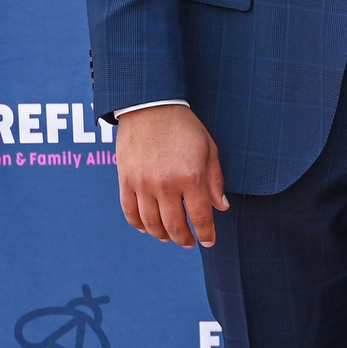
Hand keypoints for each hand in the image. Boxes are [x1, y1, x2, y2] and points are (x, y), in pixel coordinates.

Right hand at [116, 106, 228, 247]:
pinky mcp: (125, 180)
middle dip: (184, 239)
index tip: (208, 241)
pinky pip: (130, 211)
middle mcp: (166, 184)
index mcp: (190, 176)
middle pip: (174, 225)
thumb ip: (215, 180)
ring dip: (162, 235)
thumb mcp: (209, 149)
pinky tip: (147, 228)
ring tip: (170, 237)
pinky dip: (139, 224)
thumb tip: (221, 207)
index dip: (206, 234)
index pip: (200, 217)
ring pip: (151, 223)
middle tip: (189, 243)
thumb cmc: (184, 126)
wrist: (150, 105)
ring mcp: (143, 183)